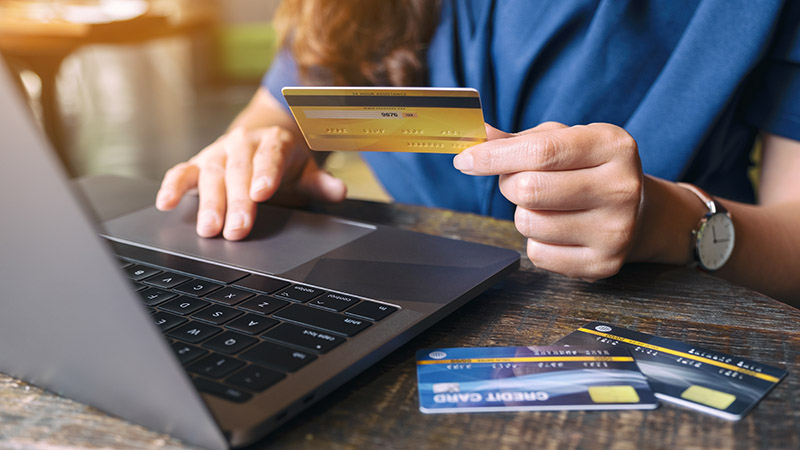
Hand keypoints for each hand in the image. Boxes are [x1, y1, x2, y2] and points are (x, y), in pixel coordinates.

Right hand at [155, 126, 345, 239]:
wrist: (264, 136)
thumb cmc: (285, 162)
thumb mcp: (306, 171)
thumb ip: (321, 183)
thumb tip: (338, 191)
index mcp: (274, 142)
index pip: (270, 157)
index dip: (265, 173)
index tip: (262, 193)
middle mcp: (244, 144)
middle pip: (239, 171)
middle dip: (237, 202)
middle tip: (235, 230)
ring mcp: (219, 152)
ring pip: (211, 173)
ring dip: (208, 202)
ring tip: (208, 229)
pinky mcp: (198, 162)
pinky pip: (182, 171)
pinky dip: (173, 185)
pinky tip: (165, 202)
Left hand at [453, 122, 643, 280]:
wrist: (637, 211)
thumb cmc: (588, 168)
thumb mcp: (563, 141)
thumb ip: (518, 140)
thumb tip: (478, 135)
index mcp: (613, 145)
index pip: (540, 151)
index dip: (492, 157)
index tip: (464, 160)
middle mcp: (621, 187)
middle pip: (529, 190)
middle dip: (509, 185)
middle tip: (519, 182)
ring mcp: (616, 230)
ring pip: (529, 224)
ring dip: (523, 214)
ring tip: (548, 206)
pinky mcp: (603, 264)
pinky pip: (538, 254)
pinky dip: (536, 242)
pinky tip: (559, 230)